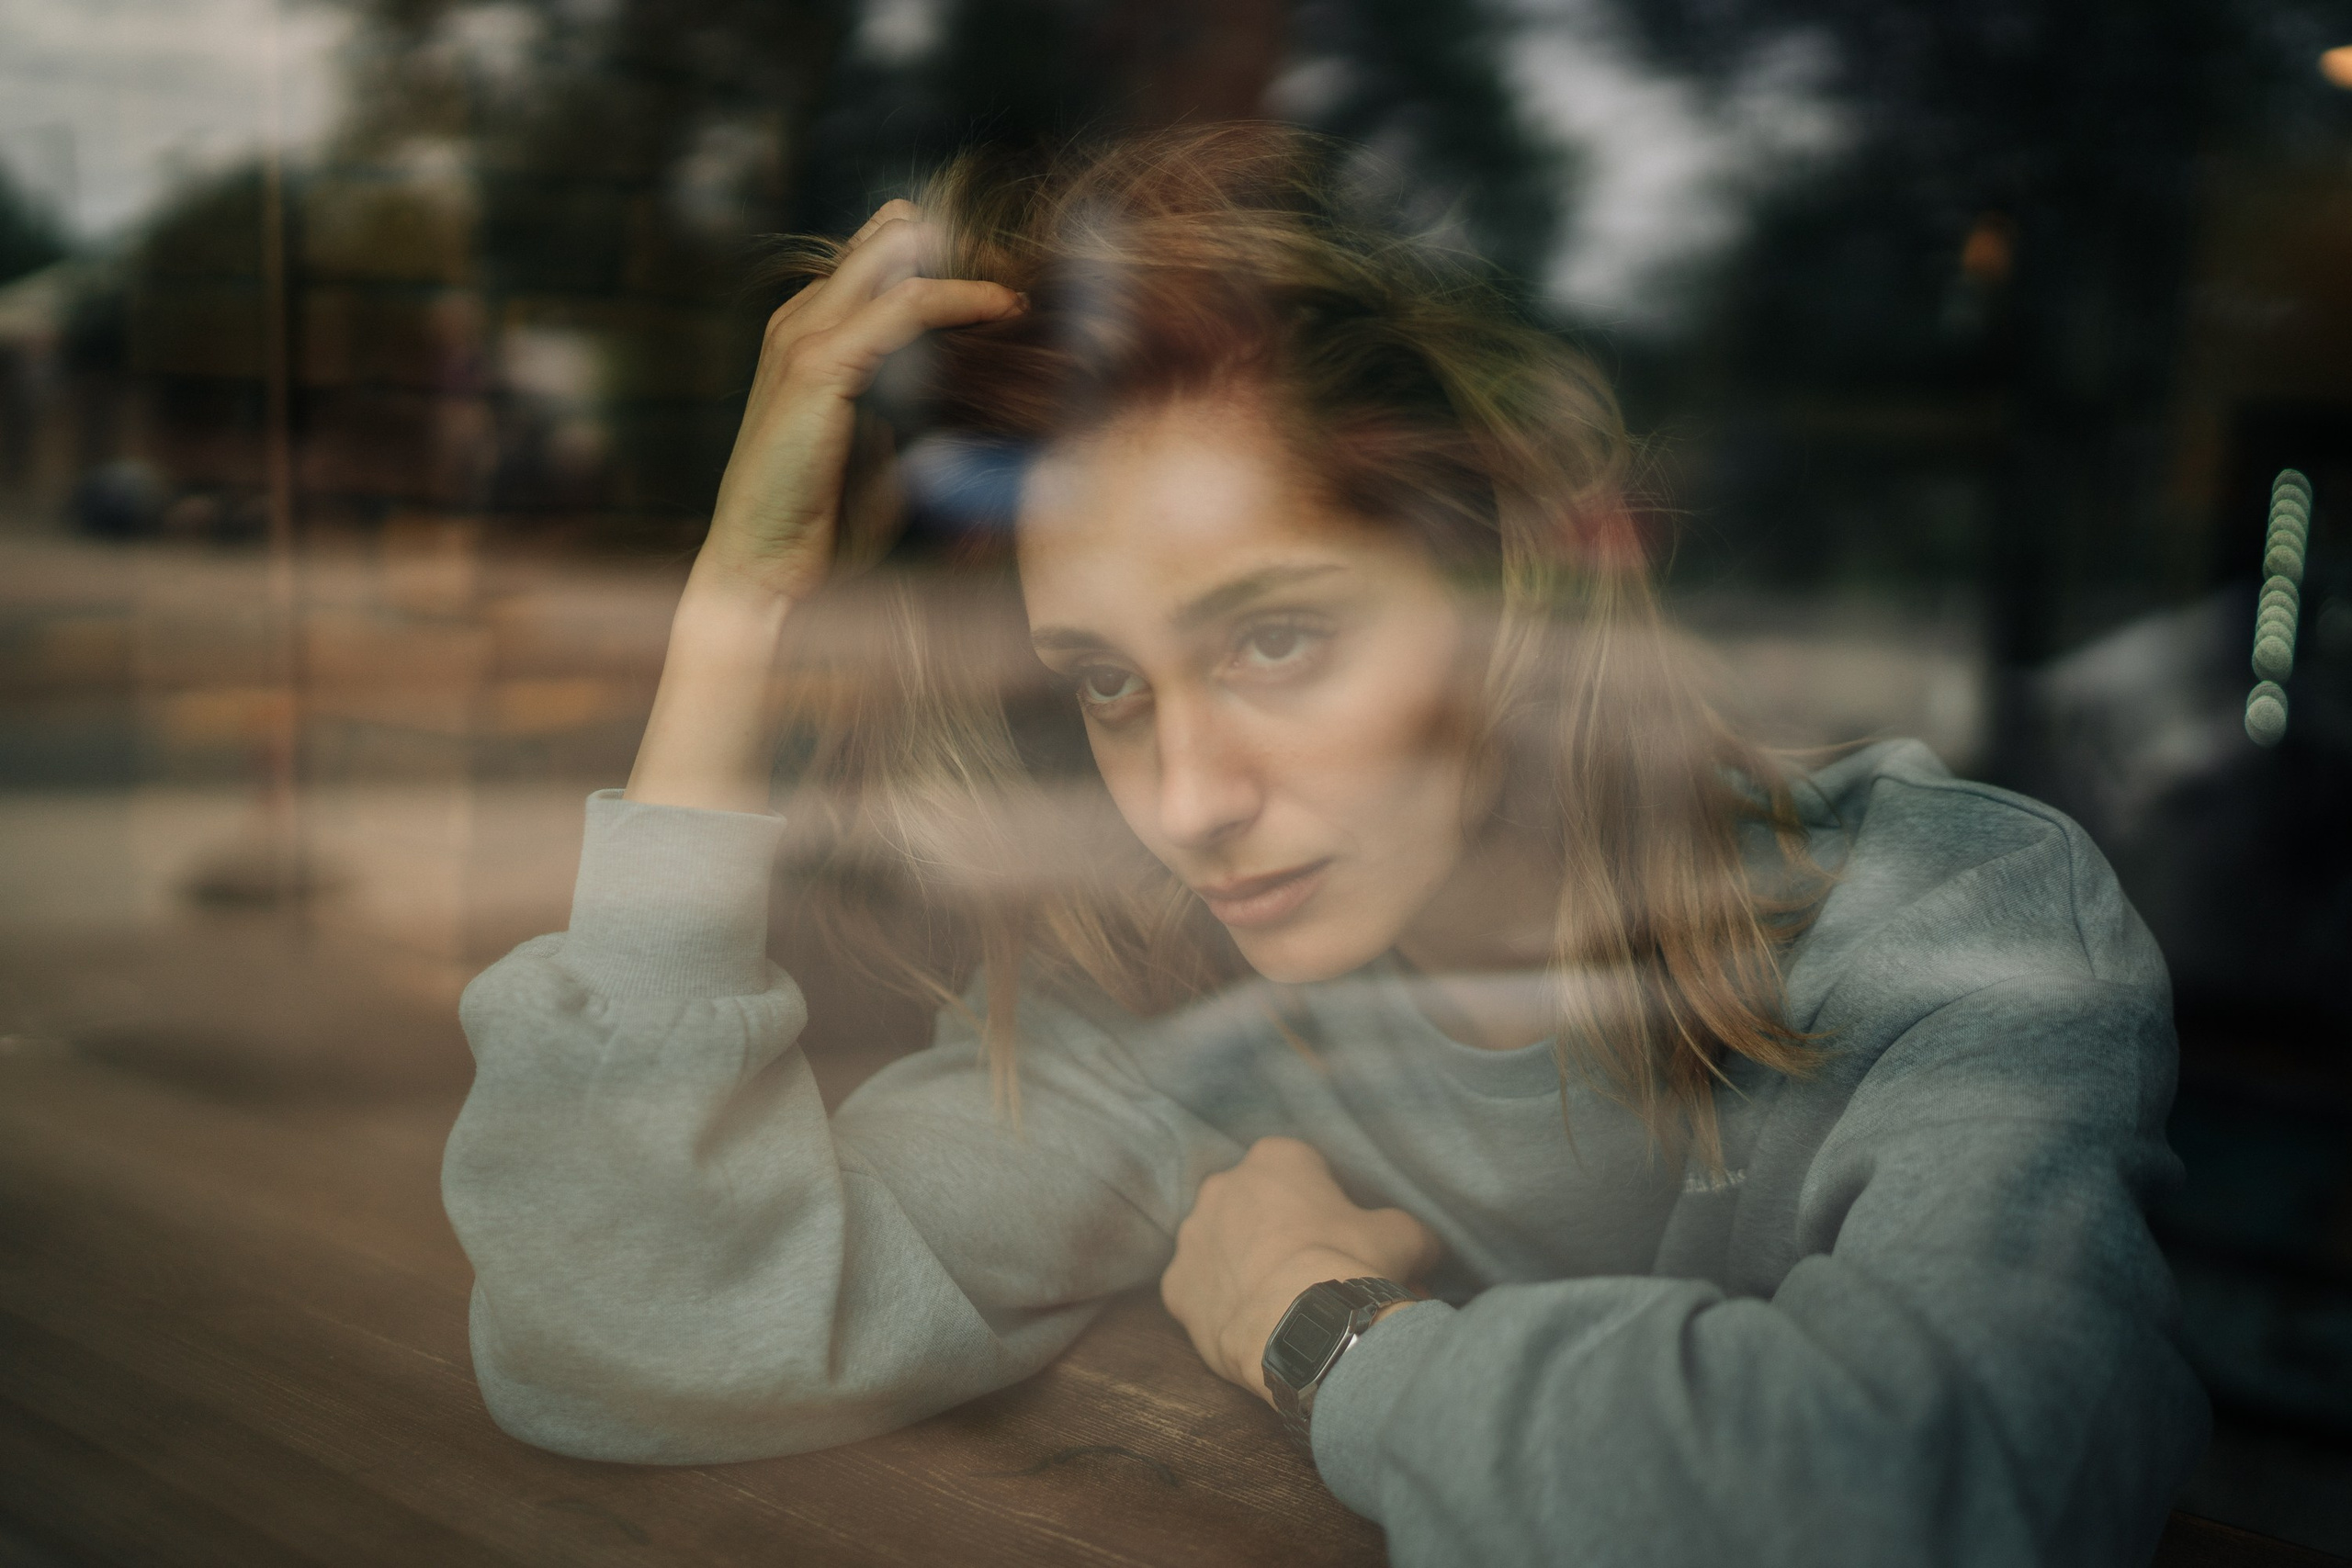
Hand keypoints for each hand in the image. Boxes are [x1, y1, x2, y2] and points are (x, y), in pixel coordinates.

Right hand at [700, 199, 1025, 603]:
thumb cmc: (820, 514)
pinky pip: (904, 307)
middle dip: (961, 252)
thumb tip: (973, 389)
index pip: (882, 262)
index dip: (948, 265)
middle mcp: (802, 320)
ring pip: (897, 258)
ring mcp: (803, 336)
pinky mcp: (818, 365)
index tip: (1010, 290)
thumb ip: (909, 402)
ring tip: (1022, 291)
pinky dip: (959, 301)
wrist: (764, 561)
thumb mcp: (877, 441)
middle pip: (889, 241)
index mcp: (811, 332)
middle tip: (1022, 278)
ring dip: (967, 269)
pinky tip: (1001, 308)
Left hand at [1160, 1137, 1442, 1402]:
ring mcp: (1192, 1236)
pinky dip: (1219, 1304)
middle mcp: (1223, 1185)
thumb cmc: (1353, 1267)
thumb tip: (1426, 1250)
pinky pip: (1198, 1290)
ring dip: (1243, 1265)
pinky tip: (1250, 1325)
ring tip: (1279, 1302)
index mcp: (1276, 1157)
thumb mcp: (1405, 1237)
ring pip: (1221, 1246)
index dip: (1325, 1204)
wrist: (1305, 1330)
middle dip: (1277, 1230)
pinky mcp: (1175, 1285)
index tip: (1341, 1236)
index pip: (1301, 1170)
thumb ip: (1409, 1230)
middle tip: (1310, 1269)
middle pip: (1255, 1204)